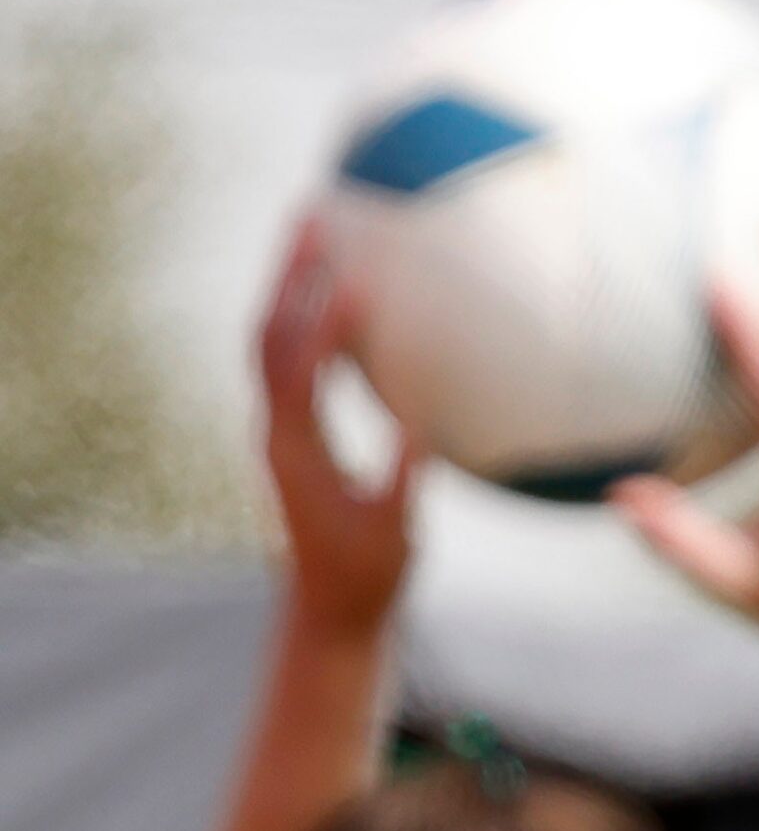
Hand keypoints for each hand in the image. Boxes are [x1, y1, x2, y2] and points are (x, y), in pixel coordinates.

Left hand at [258, 217, 420, 637]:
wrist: (330, 613)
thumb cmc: (368, 580)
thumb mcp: (394, 531)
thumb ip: (402, 478)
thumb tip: (418, 425)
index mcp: (298, 453)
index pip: (301, 372)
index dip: (325, 323)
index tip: (360, 282)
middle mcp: (276, 433)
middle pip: (268, 335)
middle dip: (289, 274)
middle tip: (315, 217)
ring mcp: (279, 432)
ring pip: (270, 342)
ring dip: (288, 286)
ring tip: (314, 234)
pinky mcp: (292, 435)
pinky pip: (288, 362)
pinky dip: (302, 319)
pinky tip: (331, 296)